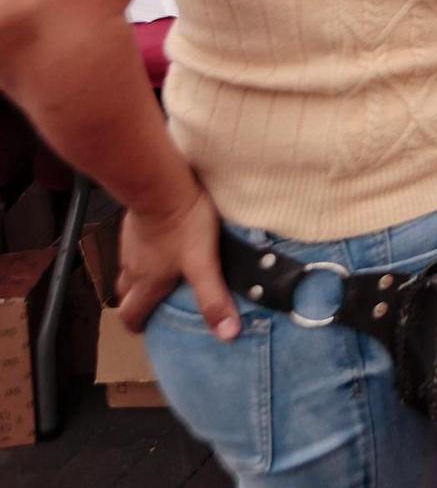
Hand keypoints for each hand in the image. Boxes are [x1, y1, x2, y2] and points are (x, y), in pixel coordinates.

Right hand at [116, 188, 238, 340]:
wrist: (161, 185)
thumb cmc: (183, 225)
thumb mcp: (203, 264)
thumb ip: (213, 298)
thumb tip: (227, 335)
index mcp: (146, 282)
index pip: (130, 315)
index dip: (136, 325)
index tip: (146, 329)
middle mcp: (133, 268)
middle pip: (126, 294)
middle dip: (136, 304)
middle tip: (154, 305)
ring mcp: (130, 246)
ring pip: (128, 271)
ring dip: (139, 279)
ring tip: (159, 278)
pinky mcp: (134, 226)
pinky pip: (134, 248)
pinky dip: (143, 255)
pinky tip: (161, 246)